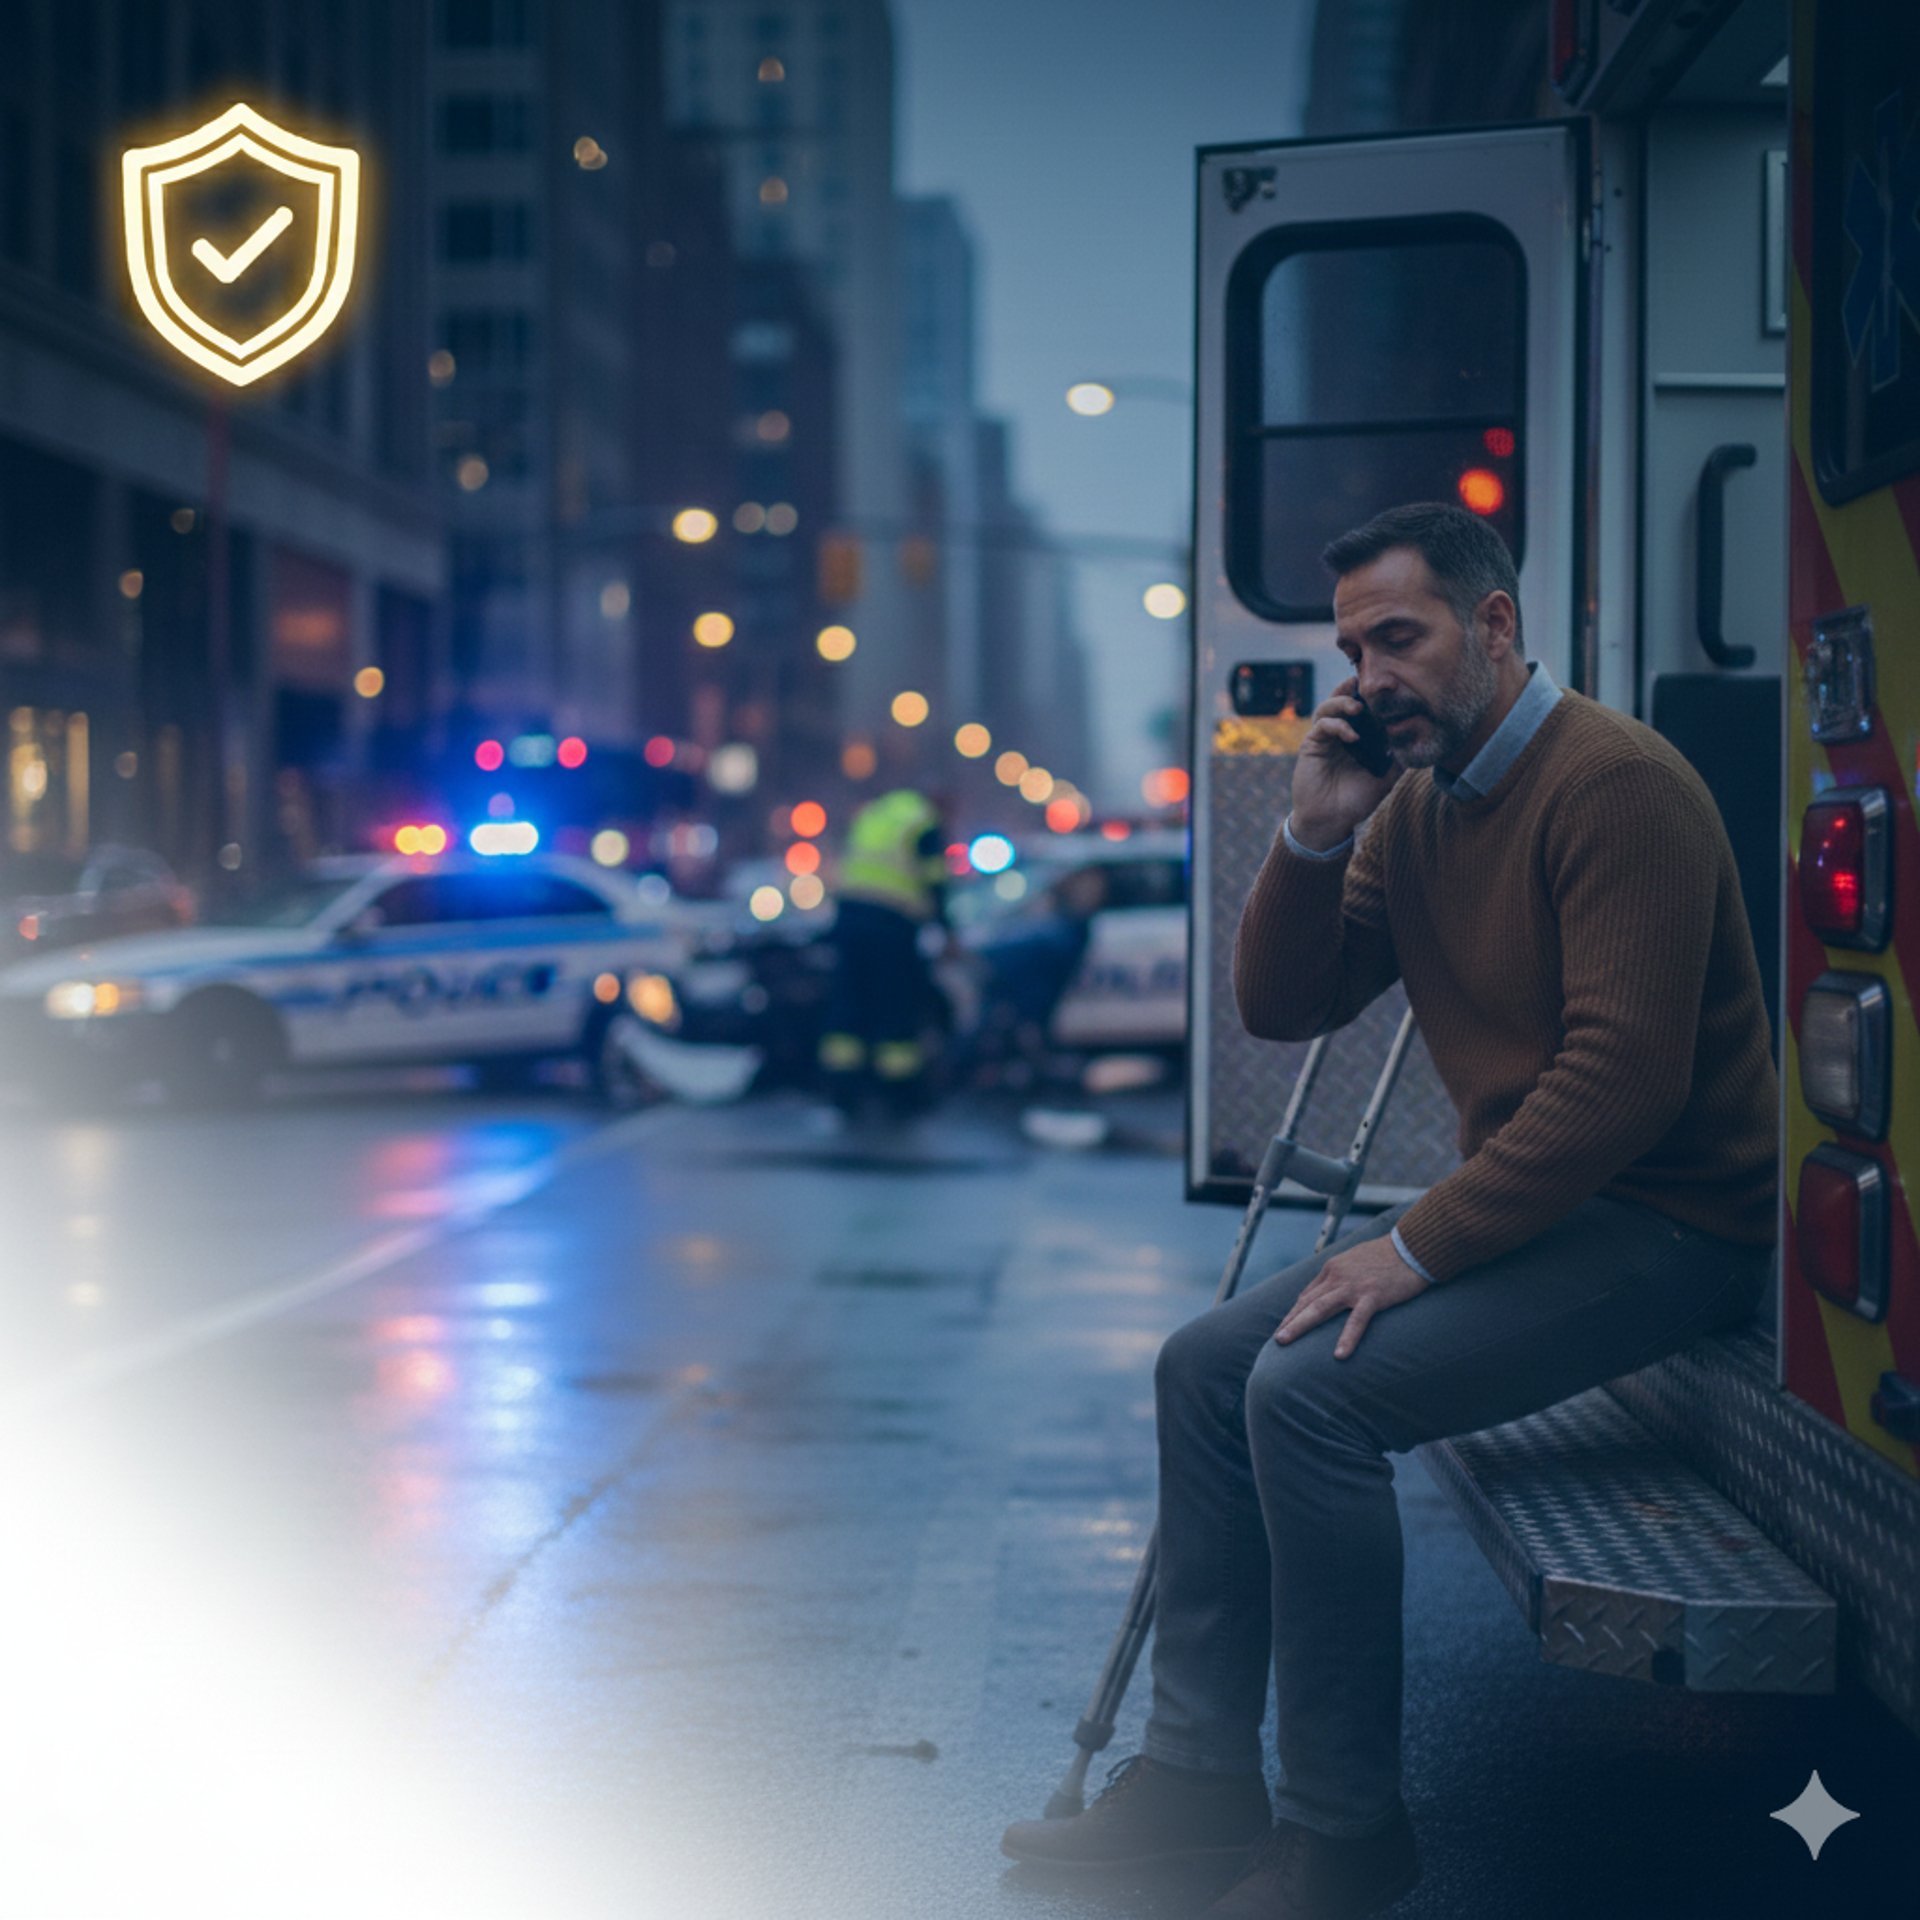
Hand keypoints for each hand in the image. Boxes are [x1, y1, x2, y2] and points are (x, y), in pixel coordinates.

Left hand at [1273, 1234, 1427, 1358]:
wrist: (1413, 1246)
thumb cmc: (1387, 1255)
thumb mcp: (1355, 1260)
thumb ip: (1340, 1274)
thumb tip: (1328, 1290)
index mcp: (1332, 1268)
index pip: (1308, 1294)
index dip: (1294, 1312)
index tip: (1284, 1326)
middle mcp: (1337, 1276)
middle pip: (1307, 1302)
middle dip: (1289, 1321)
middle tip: (1276, 1340)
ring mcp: (1353, 1286)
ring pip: (1320, 1308)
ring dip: (1299, 1325)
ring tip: (1284, 1342)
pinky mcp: (1373, 1296)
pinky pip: (1357, 1320)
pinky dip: (1347, 1337)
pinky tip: (1339, 1355)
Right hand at [1289, 676, 1402, 848]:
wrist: (1331, 821)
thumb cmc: (1356, 801)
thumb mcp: (1385, 778)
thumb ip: (1399, 760)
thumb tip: (1419, 741)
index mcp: (1358, 737)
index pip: (1365, 709)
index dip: (1374, 697)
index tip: (1390, 687)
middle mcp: (1340, 733)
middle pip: (1344, 700)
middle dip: (1354, 689)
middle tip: (1369, 684)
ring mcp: (1325, 738)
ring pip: (1328, 707)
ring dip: (1342, 702)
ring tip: (1358, 708)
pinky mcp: (1312, 745)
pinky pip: (1322, 725)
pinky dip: (1337, 725)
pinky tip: (1351, 736)